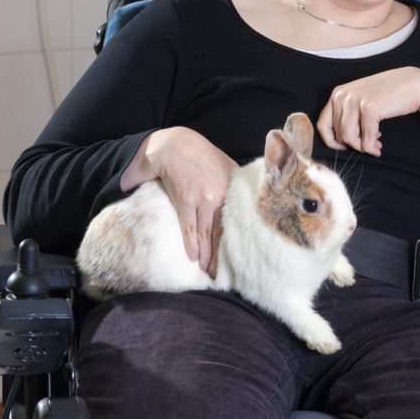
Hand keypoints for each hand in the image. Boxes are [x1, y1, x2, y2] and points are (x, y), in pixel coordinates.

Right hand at [122, 127, 236, 273]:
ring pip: (207, 233)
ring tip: (208, 272)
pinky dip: (191, 244)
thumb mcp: (226, 167)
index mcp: (234, 188)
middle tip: (221, 274)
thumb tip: (245, 210)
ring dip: (207, 255)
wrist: (174, 144)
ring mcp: (204, 197)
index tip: (239, 259)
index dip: (238, 243)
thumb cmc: (201, 157)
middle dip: (222, 255)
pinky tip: (193, 258)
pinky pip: (189, 227)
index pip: (237, 222)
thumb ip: (235, 187)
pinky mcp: (186, 199)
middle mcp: (222, 194)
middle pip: (223, 232)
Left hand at [317, 68, 419, 154]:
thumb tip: (338, 141)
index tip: (344, 147)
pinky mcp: (369, 108)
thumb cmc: (386, 95)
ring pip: (349, 138)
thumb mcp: (360, 101)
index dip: (332, 141)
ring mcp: (354, 100)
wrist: (412, 84)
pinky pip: (365, 139)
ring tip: (375, 146)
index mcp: (337, 94)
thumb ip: (346, 115)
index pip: (322, 125)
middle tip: (369, 145)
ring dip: (363, 147)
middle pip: (338, 134)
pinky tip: (379, 145)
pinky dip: (371, 146)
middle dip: (354, 144)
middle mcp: (342, 95)